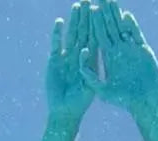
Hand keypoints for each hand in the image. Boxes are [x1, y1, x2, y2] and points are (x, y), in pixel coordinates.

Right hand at [46, 1, 98, 120]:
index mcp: (91, 61)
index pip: (96, 39)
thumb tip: (89, 48)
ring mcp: (66, 57)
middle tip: (89, 0)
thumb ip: (90, 68)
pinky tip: (59, 22)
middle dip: (87, 17)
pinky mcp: (54, 61)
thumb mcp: (91, 86)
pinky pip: (56, 44)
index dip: (98, 25)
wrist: (64, 113)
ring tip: (77, 6)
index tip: (102, 11)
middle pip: (84, 33)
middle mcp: (79, 57)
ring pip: (72, 35)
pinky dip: (57, 34)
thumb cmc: (80, 103)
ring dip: (74, 21)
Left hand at [82, 1, 157, 112]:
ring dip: (117, 15)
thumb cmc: (123, 100)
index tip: (89, 8)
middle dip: (105, 13)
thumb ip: (90, 75)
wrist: (144, 104)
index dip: (94, 22)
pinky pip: (135, 34)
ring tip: (111, 0)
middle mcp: (119, 51)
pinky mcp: (143, 50)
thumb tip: (82, 54)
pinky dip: (131, 26)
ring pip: (122, 28)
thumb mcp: (102, 90)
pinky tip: (125, 16)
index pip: (99, 36)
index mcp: (108, 57)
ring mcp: (131, 49)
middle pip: (110, 28)